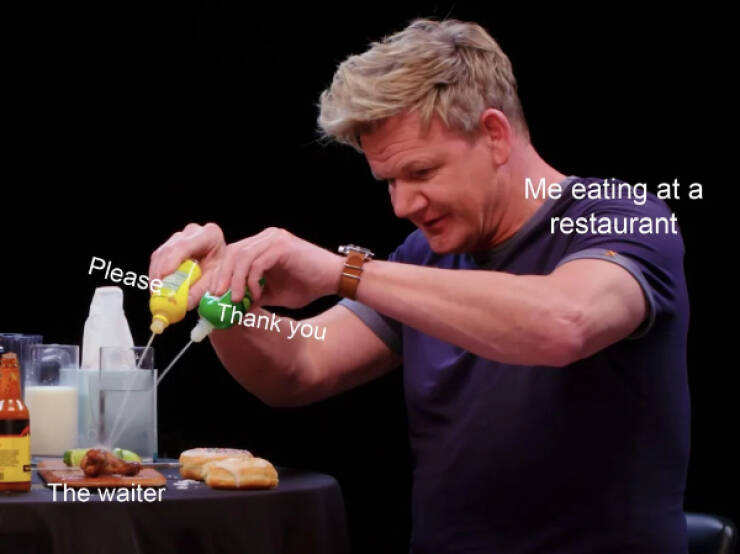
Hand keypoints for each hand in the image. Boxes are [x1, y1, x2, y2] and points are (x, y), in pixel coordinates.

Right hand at [148, 222, 225, 309]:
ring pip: (161, 253)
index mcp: (209, 235)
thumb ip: (201, 291)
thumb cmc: (221, 269)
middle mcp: (192, 232)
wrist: (222, 261)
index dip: (171, 260)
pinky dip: (156, 273)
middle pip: (170, 250)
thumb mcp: (215, 280)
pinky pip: (158, 258)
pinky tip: (157, 286)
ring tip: (156, 292)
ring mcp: (180, 236)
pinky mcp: (170, 244)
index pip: (185, 246)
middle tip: (157, 291)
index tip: (164, 276)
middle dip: (160, 271)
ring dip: (156, 274)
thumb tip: (185, 304)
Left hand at [211, 227, 343, 308]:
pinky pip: (257, 263)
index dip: (222, 273)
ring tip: (236, 299)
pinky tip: (257, 294)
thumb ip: (254, 294)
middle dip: (223, 276)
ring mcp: (274, 239)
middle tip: (218, 296)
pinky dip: (252, 280)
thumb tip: (233, 306)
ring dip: (235, 280)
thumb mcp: (274, 293)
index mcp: (263, 245)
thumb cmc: (308, 285)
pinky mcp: (282, 246)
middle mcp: (267, 237)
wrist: (334, 279)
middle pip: (233, 252)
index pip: (233, 254)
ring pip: (242, 256)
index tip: (215, 293)